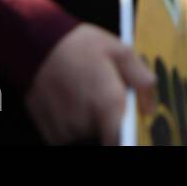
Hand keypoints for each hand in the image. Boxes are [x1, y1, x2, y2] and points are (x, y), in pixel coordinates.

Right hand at [25, 24, 155, 145]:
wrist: (36, 44)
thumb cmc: (80, 45)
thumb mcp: (119, 50)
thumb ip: (140, 78)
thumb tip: (150, 107)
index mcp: (108, 104)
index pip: (120, 140)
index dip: (125, 137)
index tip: (127, 128)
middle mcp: (85, 122)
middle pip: (105, 132)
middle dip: (108, 117)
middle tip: (101, 93)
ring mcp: (65, 129)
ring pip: (87, 133)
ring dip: (89, 120)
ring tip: (84, 93)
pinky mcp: (49, 132)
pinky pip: (68, 136)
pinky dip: (72, 123)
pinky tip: (69, 101)